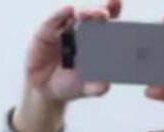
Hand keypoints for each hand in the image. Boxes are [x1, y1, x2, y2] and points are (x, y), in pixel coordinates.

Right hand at [12, 1, 120, 131]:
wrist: (46, 90)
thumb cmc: (71, 84)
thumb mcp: (85, 88)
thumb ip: (96, 87)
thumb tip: (104, 86)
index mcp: (96, 40)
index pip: (107, 22)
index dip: (113, 10)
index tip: (117, 4)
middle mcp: (82, 29)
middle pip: (94, 14)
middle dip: (99, 11)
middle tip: (103, 14)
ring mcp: (64, 28)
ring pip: (76, 14)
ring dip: (83, 11)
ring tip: (84, 14)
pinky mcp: (46, 31)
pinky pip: (54, 20)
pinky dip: (60, 14)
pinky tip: (68, 11)